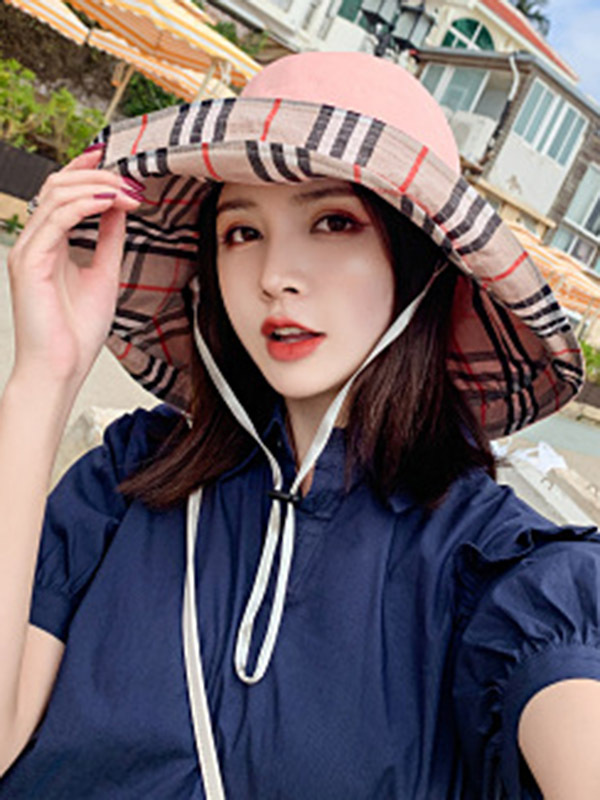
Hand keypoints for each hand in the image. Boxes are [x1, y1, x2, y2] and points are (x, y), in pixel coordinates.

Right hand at [7, 148, 142, 393]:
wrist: (61, 369)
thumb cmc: (76, 333)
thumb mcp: (104, 274)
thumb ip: (109, 240)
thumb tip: (120, 208)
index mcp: (49, 244)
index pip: (63, 193)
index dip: (87, 171)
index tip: (118, 163)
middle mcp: (35, 242)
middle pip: (58, 185)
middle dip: (97, 175)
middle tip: (131, 180)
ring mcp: (28, 250)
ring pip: (57, 195)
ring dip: (97, 186)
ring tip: (128, 192)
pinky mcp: (29, 262)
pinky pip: (57, 219)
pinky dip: (86, 205)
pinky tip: (111, 203)